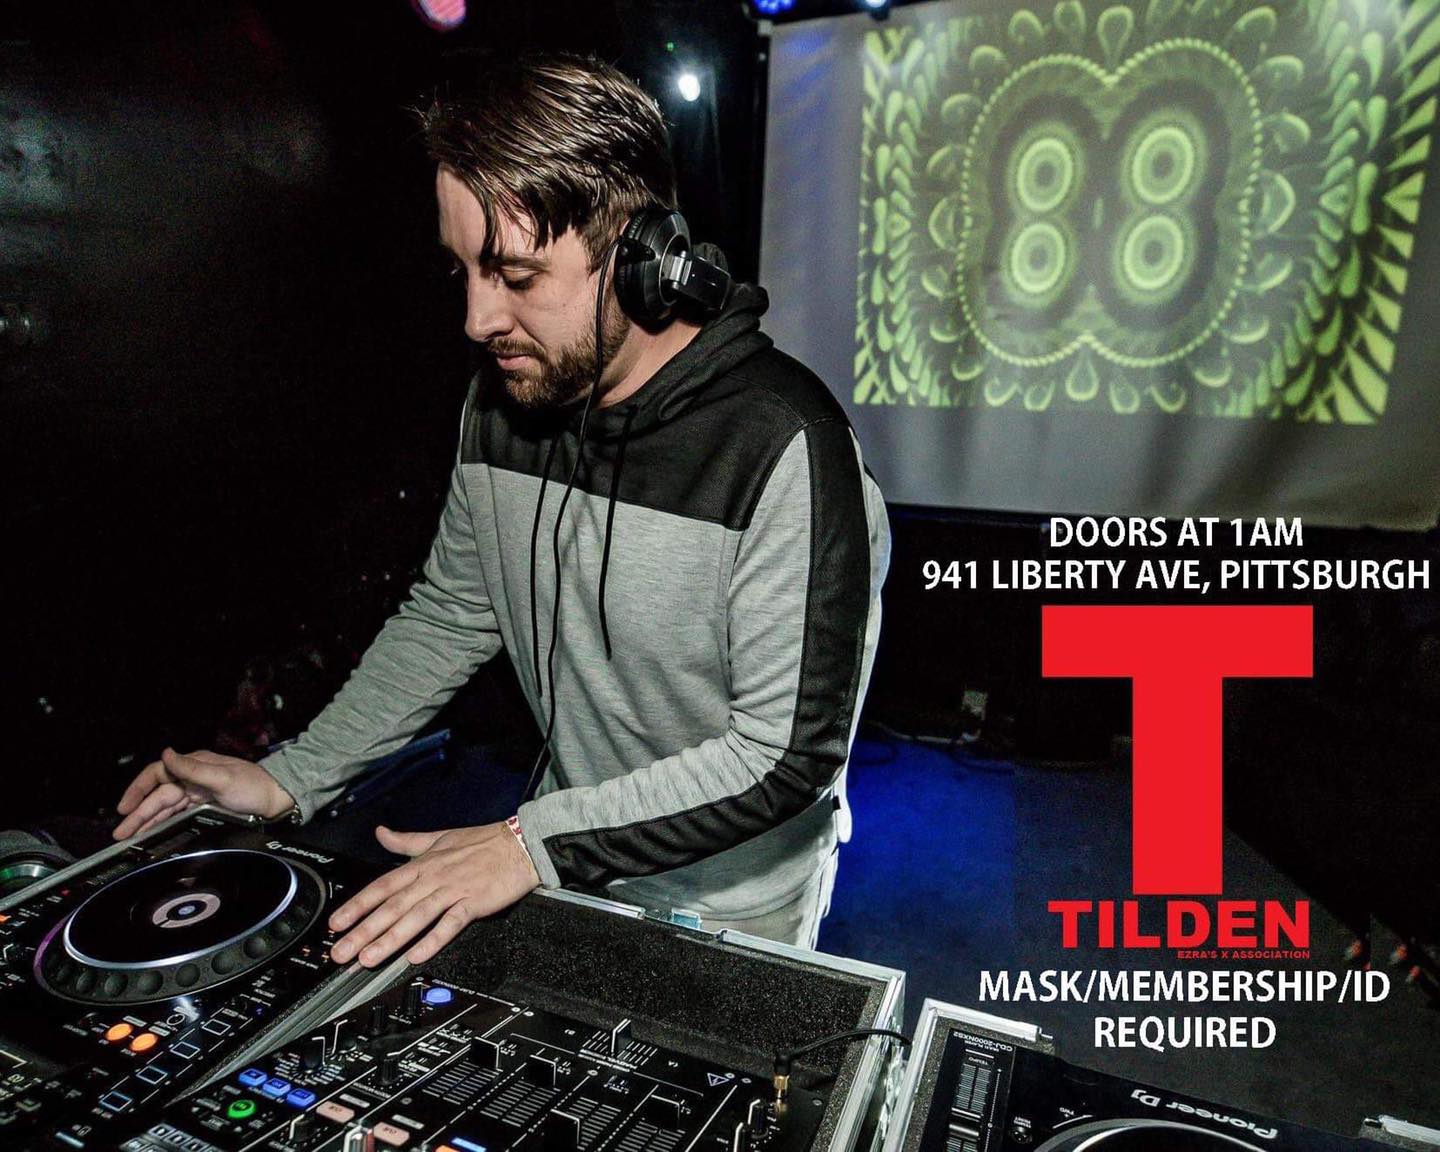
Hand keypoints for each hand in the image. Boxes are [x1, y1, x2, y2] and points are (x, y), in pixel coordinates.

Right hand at [114, 748, 294, 839]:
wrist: (275, 800)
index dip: (138, 789)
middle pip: (157, 796)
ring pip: (164, 808)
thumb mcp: (222, 777)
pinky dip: (161, 824)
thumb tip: (166, 754)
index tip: (124, 807)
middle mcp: (191, 778)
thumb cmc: (253, 786)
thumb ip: (192, 769)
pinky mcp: (202, 808)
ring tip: (128, 837)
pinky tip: (150, 833)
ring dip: (146, 822)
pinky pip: (176, 816)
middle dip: (138, 814)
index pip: (157, 774)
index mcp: (194, 765)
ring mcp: (196, 794)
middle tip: (120, 833)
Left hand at [328, 823, 539, 967]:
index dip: (357, 906)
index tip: (336, 924)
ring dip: (389, 939)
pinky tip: (416, 955)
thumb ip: (406, 841)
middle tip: (341, 951)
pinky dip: (433, 939)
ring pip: (415, 917)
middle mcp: (432, 877)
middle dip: (363, 931)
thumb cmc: (483, 842)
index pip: (382, 887)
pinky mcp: (473, 902)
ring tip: (368, 958)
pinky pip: (450, 924)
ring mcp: (452, 890)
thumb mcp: (439, 837)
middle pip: (391, 907)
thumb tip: (382, 833)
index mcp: (422, 864)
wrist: (521, 844)